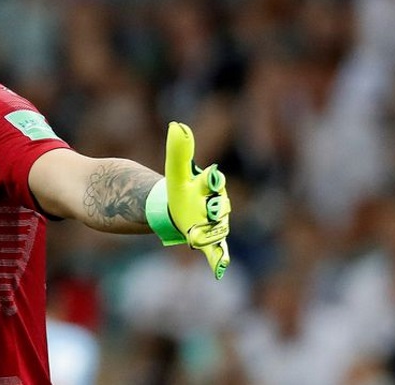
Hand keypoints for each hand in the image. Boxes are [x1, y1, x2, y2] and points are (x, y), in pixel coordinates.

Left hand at [164, 122, 230, 278]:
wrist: (175, 209)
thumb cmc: (180, 189)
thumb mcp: (176, 172)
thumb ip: (179, 150)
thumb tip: (176, 125)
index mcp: (207, 185)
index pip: (210, 180)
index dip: (210, 178)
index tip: (210, 174)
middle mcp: (215, 204)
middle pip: (218, 206)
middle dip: (215, 208)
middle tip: (211, 208)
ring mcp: (214, 223)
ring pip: (216, 228)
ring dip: (211, 233)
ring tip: (199, 237)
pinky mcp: (208, 240)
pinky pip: (217, 250)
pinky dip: (219, 258)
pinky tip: (219, 269)